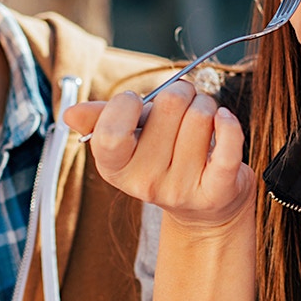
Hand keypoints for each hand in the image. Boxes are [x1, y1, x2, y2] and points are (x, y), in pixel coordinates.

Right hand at [64, 85, 254, 231]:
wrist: (204, 208)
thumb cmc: (165, 159)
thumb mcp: (130, 141)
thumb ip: (102, 121)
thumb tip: (70, 113)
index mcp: (115, 168)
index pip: (110, 131)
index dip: (126, 103)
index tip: (137, 102)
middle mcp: (145, 183)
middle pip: (169, 105)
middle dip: (181, 92)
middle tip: (183, 104)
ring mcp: (181, 189)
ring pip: (201, 115)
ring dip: (207, 105)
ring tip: (204, 120)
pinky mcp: (217, 190)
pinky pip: (228, 144)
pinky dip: (229, 123)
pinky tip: (223, 119)